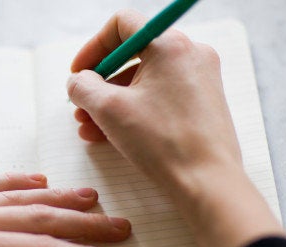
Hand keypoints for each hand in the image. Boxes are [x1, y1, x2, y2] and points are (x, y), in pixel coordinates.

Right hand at [66, 10, 283, 246]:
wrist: (207, 183)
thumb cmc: (163, 143)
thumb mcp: (108, 109)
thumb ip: (83, 87)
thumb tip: (78, 81)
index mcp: (170, 45)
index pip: (122, 25)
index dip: (93, 47)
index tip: (79, 72)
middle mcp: (189, 55)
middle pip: (132, 56)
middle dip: (100, 84)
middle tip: (80, 106)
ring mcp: (199, 79)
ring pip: (144, 81)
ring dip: (112, 102)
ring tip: (90, 129)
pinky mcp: (202, 103)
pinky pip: (159, 98)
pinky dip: (134, 111)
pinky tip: (111, 136)